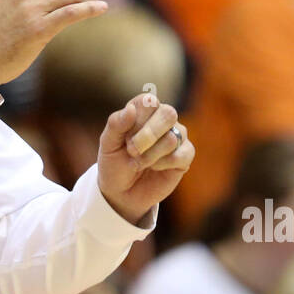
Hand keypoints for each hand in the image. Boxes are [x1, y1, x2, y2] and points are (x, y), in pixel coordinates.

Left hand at [97, 92, 193, 225]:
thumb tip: (131, 109)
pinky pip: (181, 154)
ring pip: (172, 138)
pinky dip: (163, 164)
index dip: (137, 119)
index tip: (125, 137)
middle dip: (147, 135)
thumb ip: (116, 124)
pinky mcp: (185, 156)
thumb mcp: (108, 144)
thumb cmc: (114, 163)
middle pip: (168, 113)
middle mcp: (163, 119)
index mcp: (144, 110)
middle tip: (131, 151)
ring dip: (150, 155)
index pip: (149, 101)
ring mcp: (176, 137)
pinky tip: (154, 167)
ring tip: (138, 163)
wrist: (121, 192)